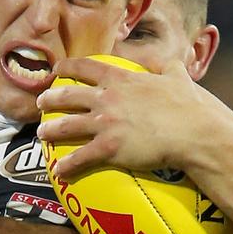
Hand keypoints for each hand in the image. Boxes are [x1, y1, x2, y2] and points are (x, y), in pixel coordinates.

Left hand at [36, 55, 208, 179]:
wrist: (192, 132)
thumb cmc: (188, 106)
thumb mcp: (179, 78)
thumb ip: (170, 68)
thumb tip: (173, 62)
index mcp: (121, 79)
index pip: (86, 67)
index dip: (67, 67)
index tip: (56, 69)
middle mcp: (107, 98)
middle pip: (68, 95)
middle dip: (49, 98)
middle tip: (40, 103)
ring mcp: (106, 123)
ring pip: (67, 125)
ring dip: (50, 131)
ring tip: (41, 135)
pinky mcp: (109, 148)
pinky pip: (81, 157)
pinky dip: (67, 165)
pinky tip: (58, 171)